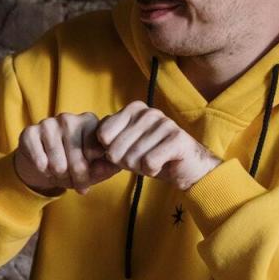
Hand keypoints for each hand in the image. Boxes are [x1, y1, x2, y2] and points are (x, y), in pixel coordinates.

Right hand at [14, 112, 120, 194]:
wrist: (42, 163)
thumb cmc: (73, 163)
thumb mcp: (93, 167)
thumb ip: (106, 167)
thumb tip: (114, 166)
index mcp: (89, 121)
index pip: (94, 150)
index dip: (91, 170)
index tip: (88, 179)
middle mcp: (69, 118)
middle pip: (76, 158)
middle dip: (76, 177)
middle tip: (74, 185)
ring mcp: (48, 123)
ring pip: (57, 161)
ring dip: (59, 175)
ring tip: (59, 175)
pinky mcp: (30, 132)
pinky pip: (40, 159)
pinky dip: (43, 169)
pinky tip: (45, 168)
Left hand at [97, 101, 219, 190]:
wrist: (185, 167)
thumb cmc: (149, 155)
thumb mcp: (123, 147)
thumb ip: (106, 142)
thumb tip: (93, 147)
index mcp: (133, 109)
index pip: (103, 134)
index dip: (109, 151)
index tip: (124, 151)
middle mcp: (148, 112)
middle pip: (116, 149)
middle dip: (125, 162)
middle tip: (140, 160)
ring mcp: (164, 123)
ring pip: (132, 158)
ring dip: (139, 168)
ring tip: (152, 161)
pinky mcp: (177, 138)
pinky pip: (149, 163)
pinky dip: (152, 170)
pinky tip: (161, 165)